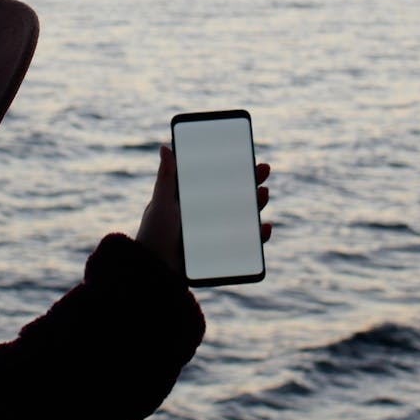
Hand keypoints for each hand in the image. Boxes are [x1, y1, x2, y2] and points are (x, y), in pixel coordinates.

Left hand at [136, 145, 271, 275]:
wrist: (157, 272)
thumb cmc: (154, 235)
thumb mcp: (161, 203)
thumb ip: (167, 177)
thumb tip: (164, 147)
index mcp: (194, 199)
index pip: (218, 179)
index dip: (234, 167)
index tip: (247, 154)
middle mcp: (208, 214)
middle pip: (236, 194)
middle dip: (252, 181)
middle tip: (264, 169)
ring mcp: (217, 232)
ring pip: (244, 216)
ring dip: (258, 203)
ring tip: (263, 193)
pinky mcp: (224, 251)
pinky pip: (246, 243)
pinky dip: (259, 235)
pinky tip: (265, 227)